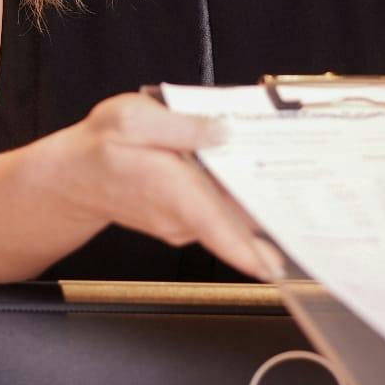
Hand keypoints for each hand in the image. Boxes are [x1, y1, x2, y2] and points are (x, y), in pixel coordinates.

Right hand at [54, 92, 280, 279]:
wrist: (73, 177)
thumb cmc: (100, 146)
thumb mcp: (134, 118)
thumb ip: (182, 124)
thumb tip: (223, 130)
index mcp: (171, 190)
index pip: (215, 226)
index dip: (246, 248)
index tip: (276, 267)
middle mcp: (181, 217)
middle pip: (236, 222)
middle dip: (274, 218)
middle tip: (312, 208)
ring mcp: (184, 224)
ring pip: (230, 216)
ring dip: (260, 204)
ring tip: (296, 187)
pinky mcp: (186, 221)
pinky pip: (220, 213)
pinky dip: (240, 199)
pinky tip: (258, 178)